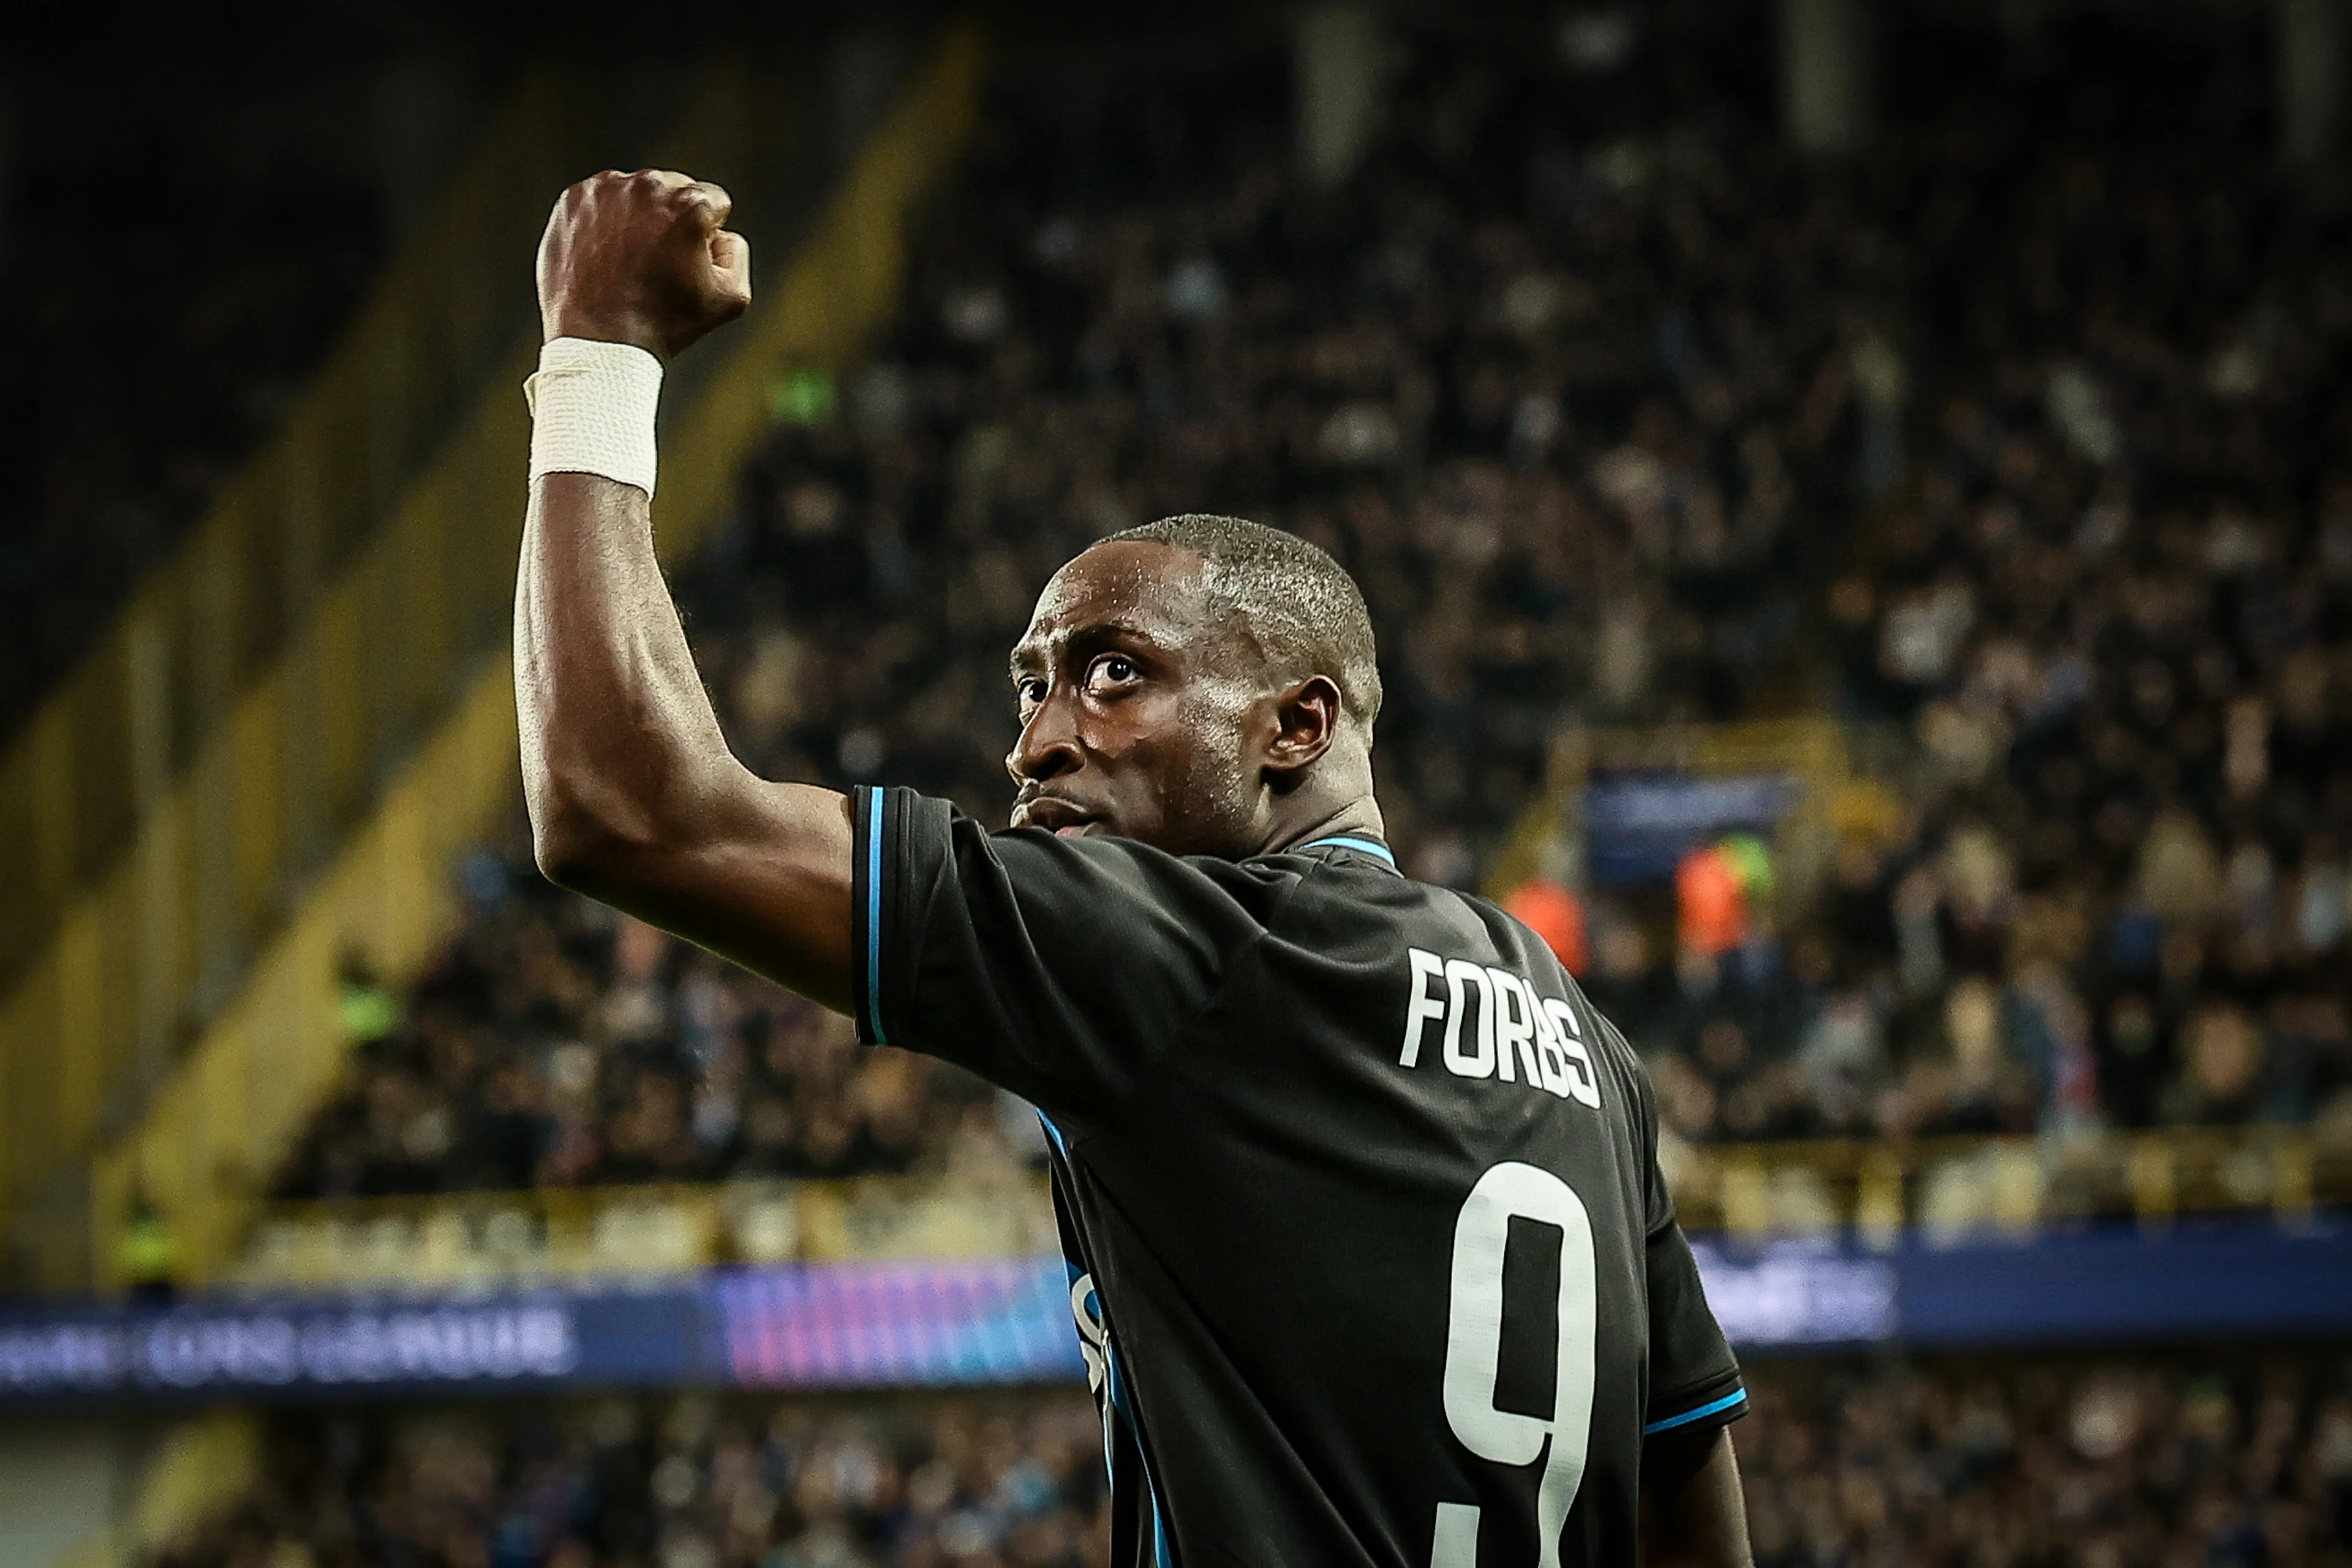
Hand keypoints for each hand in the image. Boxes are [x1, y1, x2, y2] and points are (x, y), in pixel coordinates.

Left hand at [536, 169, 751, 361]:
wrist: (600, 342)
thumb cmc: (666, 324)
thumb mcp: (731, 298)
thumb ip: (737, 251)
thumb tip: (718, 232)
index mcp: (690, 203)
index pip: (713, 201)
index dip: (707, 235)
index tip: (688, 262)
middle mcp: (648, 186)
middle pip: (674, 189)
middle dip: (672, 219)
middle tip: (657, 263)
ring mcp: (605, 189)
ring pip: (635, 193)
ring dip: (638, 217)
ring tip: (629, 262)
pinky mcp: (573, 200)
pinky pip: (599, 201)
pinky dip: (604, 221)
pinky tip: (605, 255)